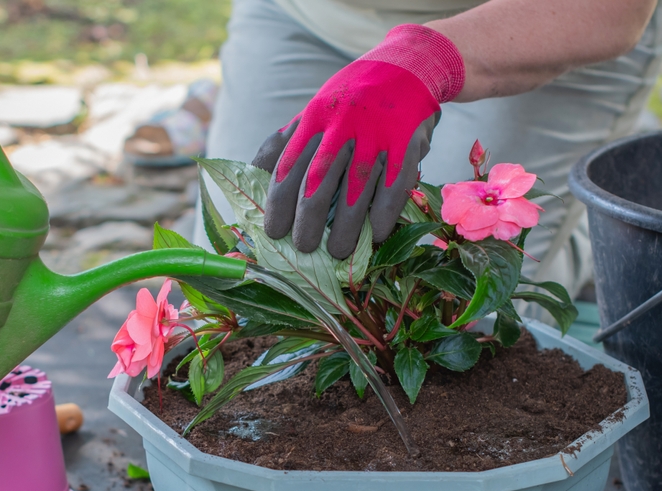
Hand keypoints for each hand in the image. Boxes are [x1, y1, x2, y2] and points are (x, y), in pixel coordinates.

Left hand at [252, 24, 463, 258]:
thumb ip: (288, 141)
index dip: (278, 203)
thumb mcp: (316, 109)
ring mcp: (376, 135)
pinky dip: (382, 215)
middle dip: (306, 221)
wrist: (409, 66)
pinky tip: (374, 235)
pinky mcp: (406, 145)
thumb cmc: (354, 98)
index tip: (273, 232)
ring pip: (355, 190)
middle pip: (318, 182)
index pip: (288, 166)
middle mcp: (342, 126)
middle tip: (302, 248)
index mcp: (315, 118)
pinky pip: (392, 188)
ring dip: (344, 227)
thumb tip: (252, 174)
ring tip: (336, 252)